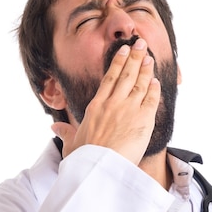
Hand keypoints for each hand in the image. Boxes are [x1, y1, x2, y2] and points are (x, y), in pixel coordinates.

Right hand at [52, 38, 159, 164]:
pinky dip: (154, 89)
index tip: (123, 51)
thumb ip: (65, 132)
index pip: (109, 80)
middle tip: (140, 44)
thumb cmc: (85, 159)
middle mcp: (113, 104)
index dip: (117, 64)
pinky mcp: (143, 119)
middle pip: (126, 75)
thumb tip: (55, 127)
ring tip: (149, 57)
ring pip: (139, 84)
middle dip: (134, 58)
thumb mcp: (72, 144)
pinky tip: (156, 81)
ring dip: (145, 69)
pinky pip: (151, 100)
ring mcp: (129, 109)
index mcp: (96, 107)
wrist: (99, 167)